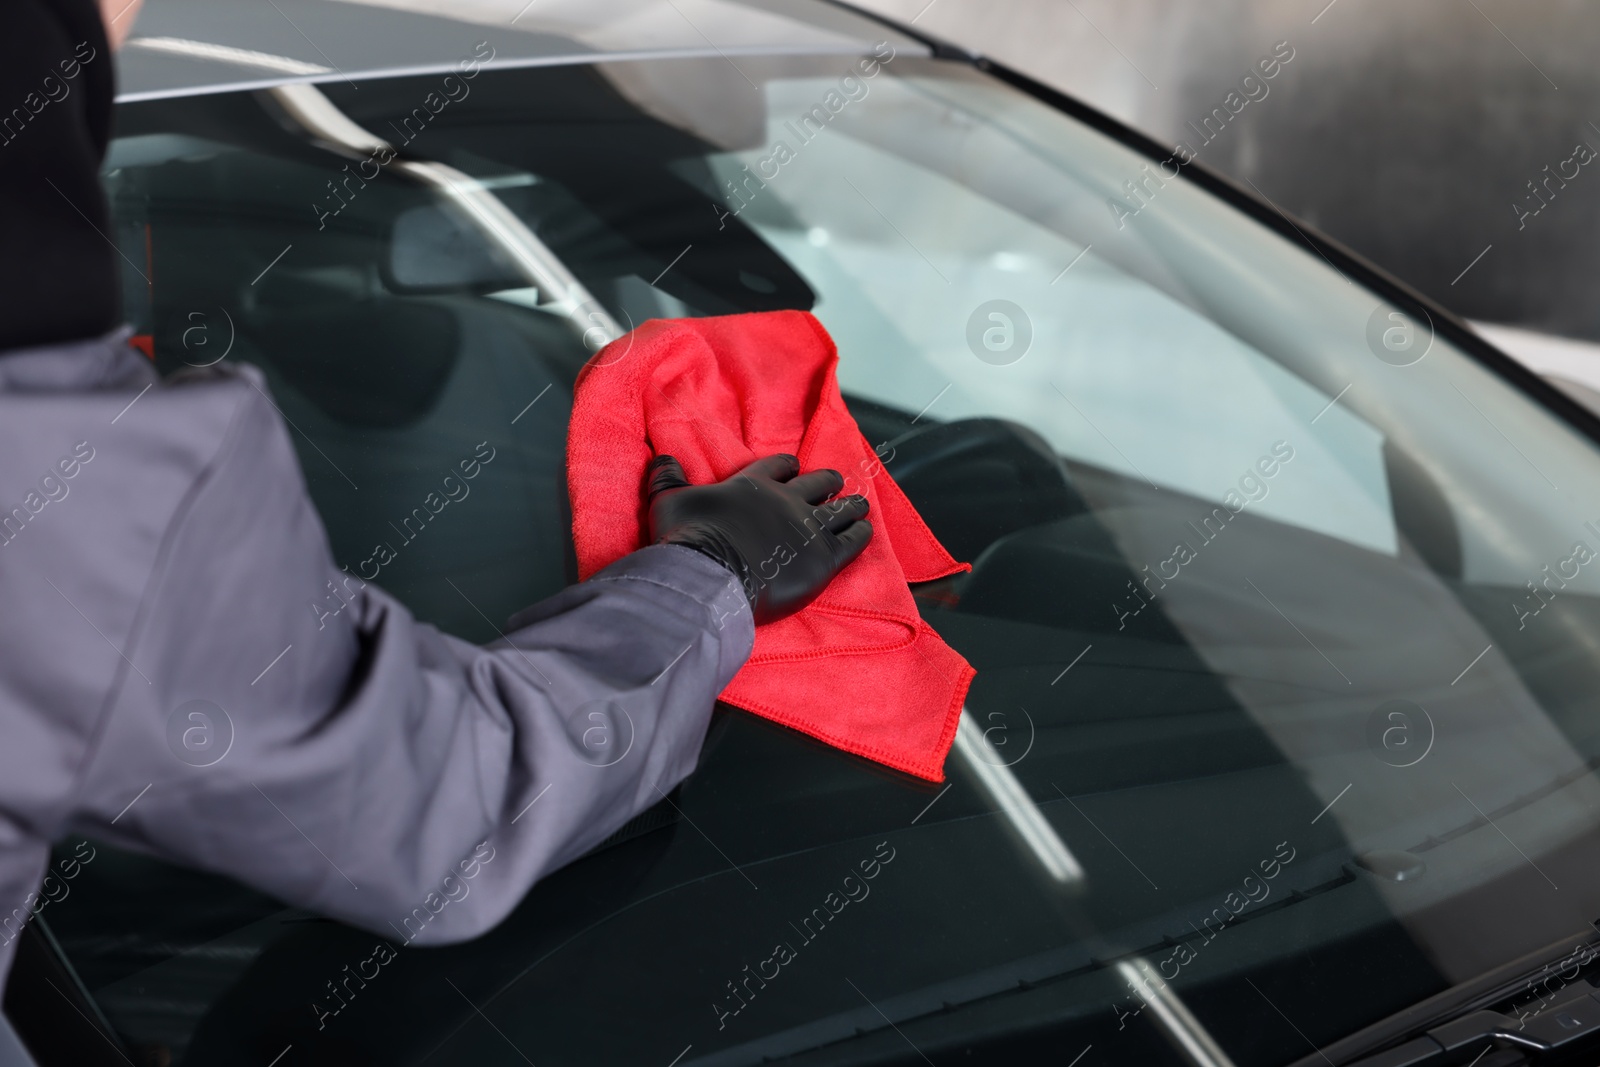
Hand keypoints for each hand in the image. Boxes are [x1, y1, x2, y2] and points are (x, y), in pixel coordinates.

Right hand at [646, 453, 872, 623]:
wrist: (712, 574)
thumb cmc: (689, 538)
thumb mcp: (670, 501)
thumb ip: (668, 478)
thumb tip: (662, 459)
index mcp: (754, 486)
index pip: (778, 467)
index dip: (788, 466)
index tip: (795, 467)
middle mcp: (787, 501)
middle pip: (817, 484)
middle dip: (827, 481)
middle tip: (835, 482)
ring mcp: (809, 529)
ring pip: (841, 510)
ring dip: (851, 505)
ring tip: (860, 504)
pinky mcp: (824, 559)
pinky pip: (852, 541)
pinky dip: (860, 533)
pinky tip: (866, 530)